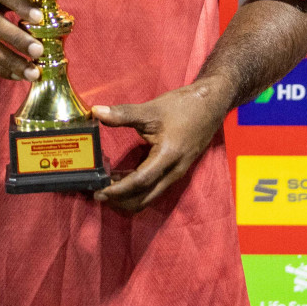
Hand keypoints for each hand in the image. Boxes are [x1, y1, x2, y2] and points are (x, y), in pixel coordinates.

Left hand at [91, 80, 229, 212]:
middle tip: (99, 193)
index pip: (140, 181)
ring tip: (107, 186)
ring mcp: (176, 173)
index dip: (119, 189)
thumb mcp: (152, 109)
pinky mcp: (176, 170)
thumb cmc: (183, 107)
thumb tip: (96, 111)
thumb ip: (123, 114)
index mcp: (168, 157)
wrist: (211, 105)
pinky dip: (138, 187)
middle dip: (122, 200)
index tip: (99, 191)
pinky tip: (122, 176)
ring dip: (129, 195)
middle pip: (146, 197)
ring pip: (150, 195)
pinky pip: (155, 186)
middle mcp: (174, 171)